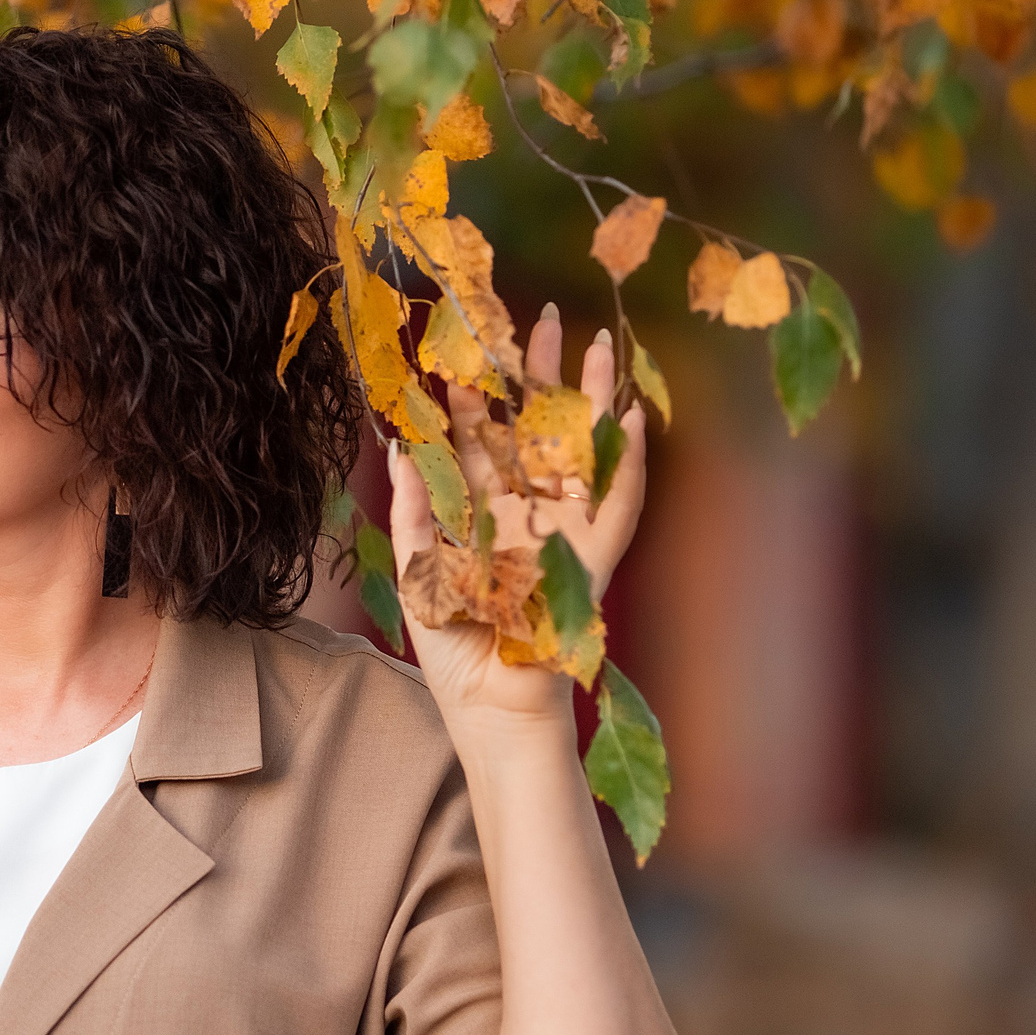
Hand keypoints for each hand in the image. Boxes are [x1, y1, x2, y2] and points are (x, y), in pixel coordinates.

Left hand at [386, 304, 647, 724]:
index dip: (469, 404)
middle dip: (537, 380)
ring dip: (592, 401)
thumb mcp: (419, 575)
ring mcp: (564, 534)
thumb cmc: (454, 656)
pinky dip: (630, 463)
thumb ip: (414, 512)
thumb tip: (397, 447)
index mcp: (482, 519)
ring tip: (600, 345)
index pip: (477, 446)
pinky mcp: (594, 559)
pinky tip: (638, 418)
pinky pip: (620, 504)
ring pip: (581, 452)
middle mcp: (527, 517)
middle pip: (534, 434)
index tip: (458, 356)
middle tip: (539, 321)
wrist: (493, 713)